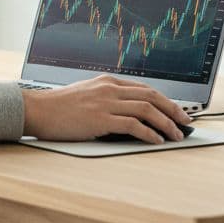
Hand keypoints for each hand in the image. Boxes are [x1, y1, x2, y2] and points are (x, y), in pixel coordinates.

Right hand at [21, 75, 193, 143]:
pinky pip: (133, 124)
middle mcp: (109, 89)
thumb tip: (127, 114)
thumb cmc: (58, 107)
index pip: (145, 88)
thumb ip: (106, 99)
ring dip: (166, 123)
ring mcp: (105, 103)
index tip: (177, 111)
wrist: (37, 110)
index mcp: (107, 82)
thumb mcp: (86, 95)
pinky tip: (156, 140)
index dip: (165, 100)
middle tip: (186, 122)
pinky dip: (149, 133)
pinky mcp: (100, 119)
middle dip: (173, 109)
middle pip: (152, 96)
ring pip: (146, 109)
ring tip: (176, 134)